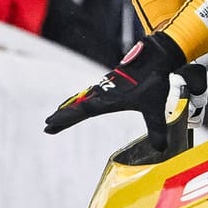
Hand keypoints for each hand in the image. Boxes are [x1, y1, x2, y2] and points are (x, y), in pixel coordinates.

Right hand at [44, 34, 186, 145]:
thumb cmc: (153, 81)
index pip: (83, 111)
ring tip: (56, 116)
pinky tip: (80, 104)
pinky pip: (89, 94)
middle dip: (63, 116)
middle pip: (77, 106)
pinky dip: (80, 101)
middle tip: (48, 125)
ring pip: (81, 99)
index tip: (52, 123)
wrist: (155, 58)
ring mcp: (105, 88)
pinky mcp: (110, 84)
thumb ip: (156, 129)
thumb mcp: (155, 109)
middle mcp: (103, 93)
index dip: (67, 118)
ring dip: (69, 108)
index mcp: (109, 99)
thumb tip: (160, 149)